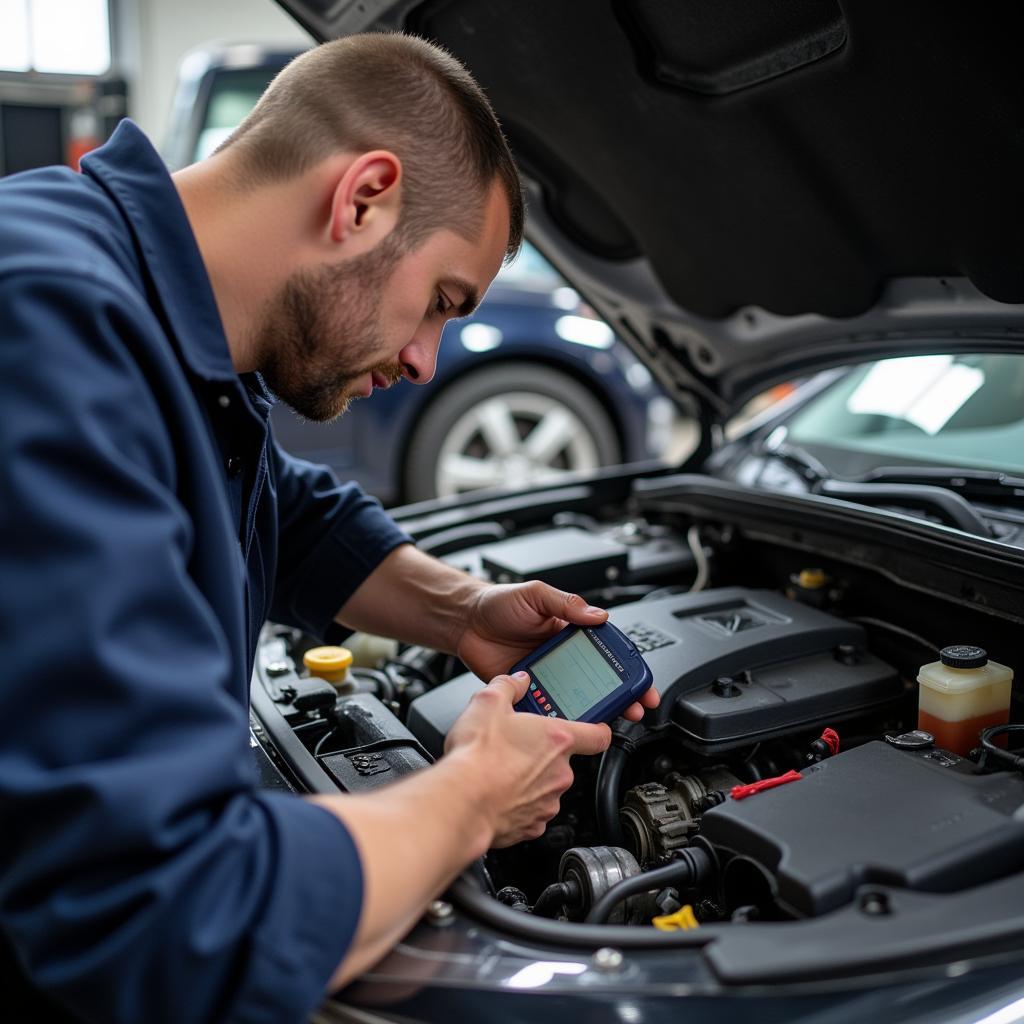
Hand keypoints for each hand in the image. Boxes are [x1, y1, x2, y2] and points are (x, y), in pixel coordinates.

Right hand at [444, 671, 611, 845]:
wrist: (461, 801)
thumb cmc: (477, 756)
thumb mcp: (488, 702)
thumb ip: (508, 686)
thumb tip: (517, 681)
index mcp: (557, 740)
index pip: (598, 735)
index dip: (598, 730)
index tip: (593, 729)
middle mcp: (560, 773)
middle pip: (562, 760)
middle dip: (541, 753)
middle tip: (515, 746)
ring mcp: (548, 802)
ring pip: (545, 786)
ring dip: (529, 779)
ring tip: (500, 770)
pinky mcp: (532, 826)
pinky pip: (531, 811)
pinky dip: (518, 803)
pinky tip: (496, 793)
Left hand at [455, 582, 659, 721]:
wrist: (464, 622)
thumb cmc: (498, 603)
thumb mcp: (536, 595)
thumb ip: (566, 604)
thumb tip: (598, 615)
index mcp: (571, 632)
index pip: (608, 652)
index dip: (628, 669)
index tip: (643, 683)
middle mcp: (563, 657)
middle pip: (599, 681)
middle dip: (621, 697)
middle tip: (635, 710)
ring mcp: (546, 676)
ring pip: (576, 698)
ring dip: (593, 711)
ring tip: (608, 723)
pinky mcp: (526, 692)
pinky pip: (546, 707)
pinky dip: (558, 718)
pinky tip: (567, 725)